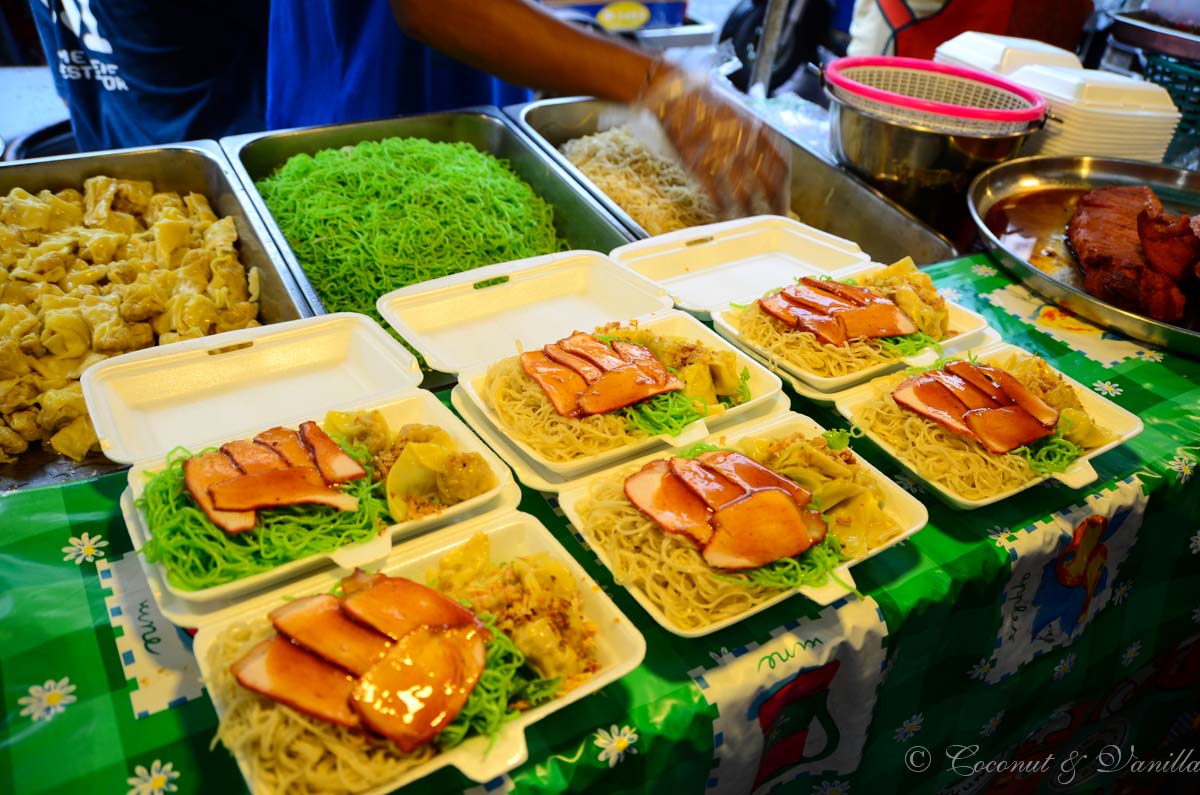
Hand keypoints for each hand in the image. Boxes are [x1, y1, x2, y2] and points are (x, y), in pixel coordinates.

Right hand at [640, 64, 790, 218]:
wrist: (672, 91)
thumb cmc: (702, 99)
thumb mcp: (736, 109)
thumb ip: (750, 132)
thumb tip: (758, 153)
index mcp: (757, 127)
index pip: (780, 163)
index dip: (785, 186)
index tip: (783, 199)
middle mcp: (746, 143)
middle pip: (768, 183)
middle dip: (774, 206)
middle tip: (774, 220)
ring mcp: (724, 155)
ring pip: (745, 194)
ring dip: (749, 214)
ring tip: (750, 226)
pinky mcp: (702, 165)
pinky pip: (718, 195)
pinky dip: (722, 210)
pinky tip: (723, 218)